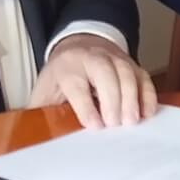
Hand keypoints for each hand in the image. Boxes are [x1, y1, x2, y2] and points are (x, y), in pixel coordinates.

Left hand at [30, 34, 157, 128]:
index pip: (77, 84)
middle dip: (112, 99)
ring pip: (126, 72)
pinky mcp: (131, 64)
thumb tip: (31, 136)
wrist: (80, 43)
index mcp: (67, 66)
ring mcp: (114, 58)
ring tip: (132, 122)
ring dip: (131, 98)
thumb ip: (39, 110)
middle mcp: (92, 58)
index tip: (95, 126)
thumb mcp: (45, 89)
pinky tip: (146, 113)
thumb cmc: (62, 74)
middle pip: (105, 73)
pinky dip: (147, 94)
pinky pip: (143, 76)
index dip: (86, 106)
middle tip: (116, 125)